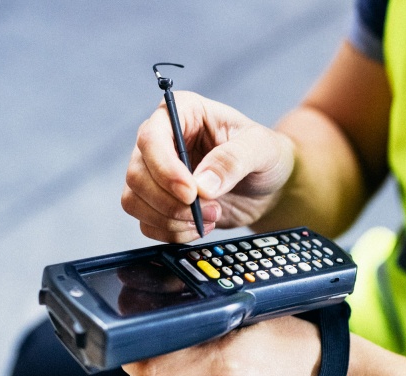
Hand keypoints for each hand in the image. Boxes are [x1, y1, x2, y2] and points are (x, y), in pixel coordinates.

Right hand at [122, 91, 294, 242]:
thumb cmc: (266, 154)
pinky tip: (201, 226)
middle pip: (137, 175)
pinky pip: (147, 224)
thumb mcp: (261, 148)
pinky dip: (172, 232)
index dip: (165, 169)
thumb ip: (233, 160)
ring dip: (171, 219)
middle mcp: (162, 141)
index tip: (191, 193)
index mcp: (181, 113)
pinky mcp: (159, 203)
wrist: (270, 185)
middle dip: (170, 202)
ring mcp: (157, 174)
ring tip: (211, 217)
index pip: (151, 138)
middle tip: (211, 209)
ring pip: (135, 201)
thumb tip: (202, 185)